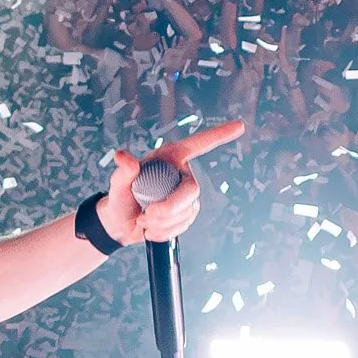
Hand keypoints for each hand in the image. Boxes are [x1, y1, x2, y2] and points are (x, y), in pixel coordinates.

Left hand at [100, 119, 245, 243]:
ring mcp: (186, 196)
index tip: (240, 125)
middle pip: (191, 190)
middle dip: (170, 207)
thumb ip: (123, 170)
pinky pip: (183, 225)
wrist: (120, 222)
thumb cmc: (120, 196)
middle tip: (147, 216)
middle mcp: (182, 175)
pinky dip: (164, 232)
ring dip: (162, 222)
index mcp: (170, 158)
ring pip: (187, 212)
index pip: (198, 144)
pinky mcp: (187, 213)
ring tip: (143, 220)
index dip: (219, 135)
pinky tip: (150, 230)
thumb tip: (122, 156)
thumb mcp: (117, 183)